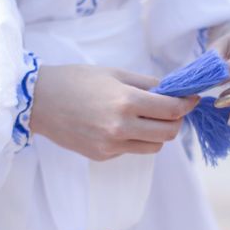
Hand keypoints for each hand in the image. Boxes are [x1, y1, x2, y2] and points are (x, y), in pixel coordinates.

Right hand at [30, 65, 198, 160]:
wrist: (39, 102)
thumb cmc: (75, 80)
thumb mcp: (114, 73)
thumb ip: (146, 84)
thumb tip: (173, 91)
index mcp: (125, 101)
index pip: (171, 110)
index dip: (186, 104)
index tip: (191, 99)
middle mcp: (120, 127)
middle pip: (169, 133)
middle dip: (176, 120)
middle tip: (171, 109)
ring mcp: (110, 146)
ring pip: (154, 147)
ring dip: (158, 133)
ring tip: (146, 119)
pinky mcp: (102, 156)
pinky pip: (131, 150)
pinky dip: (135, 139)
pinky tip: (120, 126)